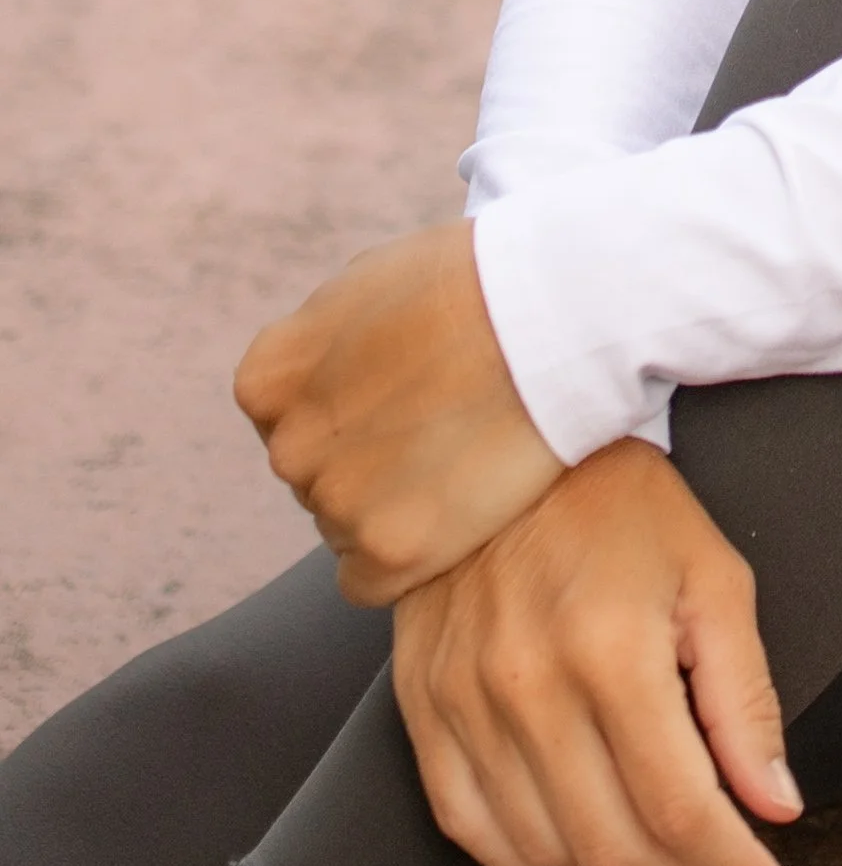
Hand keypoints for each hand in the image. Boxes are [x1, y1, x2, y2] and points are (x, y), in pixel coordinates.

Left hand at [235, 220, 562, 601]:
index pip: (288, 422)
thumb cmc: (473, 283)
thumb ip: (323, 344)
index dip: (352, 411)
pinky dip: (410, 558)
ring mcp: (334, 503)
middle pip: (319, 477)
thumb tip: (318, 374)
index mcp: (269, 380)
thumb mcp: (363, 286)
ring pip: (347, 529)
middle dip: (369, 461)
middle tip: (443, 427)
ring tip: (463, 459)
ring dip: (393, 508)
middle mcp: (287, 447)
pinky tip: (457, 511)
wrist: (548, 314)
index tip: (404, 396)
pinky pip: (370, 582)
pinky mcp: (388, 550)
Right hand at [392, 439, 802, 865]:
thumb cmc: (627, 502)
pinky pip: (465, 823)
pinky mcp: (424, 700)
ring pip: (542, 848)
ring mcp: (466, 698)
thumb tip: (777, 807)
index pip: (682, 808)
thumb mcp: (713, 576)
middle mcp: (531, 684)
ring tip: (662, 861)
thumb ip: (743, 698)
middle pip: (614, 843)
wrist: (508, 437)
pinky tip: (566, 863)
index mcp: (614, 649)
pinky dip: (520, 864)